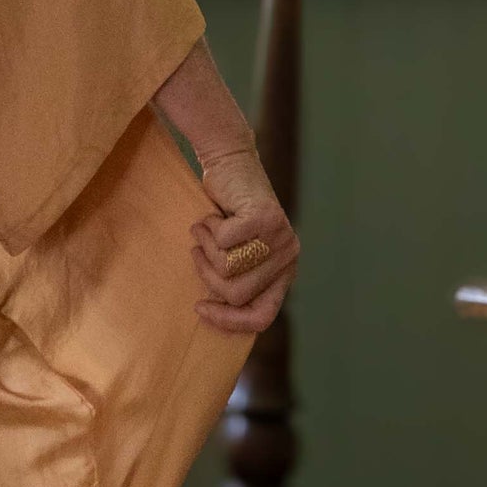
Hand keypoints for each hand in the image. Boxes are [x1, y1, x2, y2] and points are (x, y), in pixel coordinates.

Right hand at [190, 146, 297, 334]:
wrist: (231, 165)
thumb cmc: (226, 214)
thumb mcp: (235, 255)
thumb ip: (235, 282)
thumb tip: (213, 319)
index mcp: (283, 273)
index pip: (262, 317)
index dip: (228, 321)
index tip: (200, 309)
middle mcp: (288, 258)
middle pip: (236, 294)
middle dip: (207, 274)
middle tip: (199, 252)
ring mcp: (280, 238)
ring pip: (226, 269)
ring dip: (204, 248)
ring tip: (205, 230)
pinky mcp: (265, 218)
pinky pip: (222, 242)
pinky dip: (207, 228)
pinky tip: (212, 215)